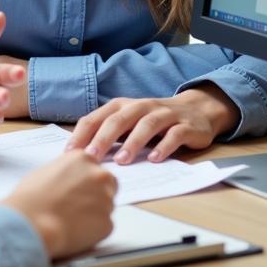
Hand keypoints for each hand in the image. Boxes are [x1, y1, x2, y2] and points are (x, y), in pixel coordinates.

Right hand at [1, 150, 116, 259]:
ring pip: (106, 206)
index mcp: (83, 158)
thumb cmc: (32, 197)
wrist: (31, 221)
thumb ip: (67, 172)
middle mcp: (99, 175)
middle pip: (108, 184)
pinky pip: (104, 226)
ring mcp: (106, 199)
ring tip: (72, 220)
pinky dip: (94, 231)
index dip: (86, 180)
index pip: (95, 167)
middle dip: (98, 193)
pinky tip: (75, 231)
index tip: (78, 189)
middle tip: (80, 206)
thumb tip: (71, 181)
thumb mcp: (48, 171)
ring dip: (95, 213)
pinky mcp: (107, 223)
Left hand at [66, 84, 239, 164]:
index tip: (70, 153)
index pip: (98, 117)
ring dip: (133, 142)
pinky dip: (164, 146)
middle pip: (120, 119)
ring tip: (122, 160)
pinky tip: (155, 159)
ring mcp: (165, 115)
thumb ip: (111, 135)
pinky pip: (174, 135)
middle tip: (92, 157)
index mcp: (125, 106)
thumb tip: (81, 156)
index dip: (83, 134)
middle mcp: (143, 107)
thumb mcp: (130, 123)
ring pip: (147, 124)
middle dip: (104, 137)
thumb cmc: (155, 121)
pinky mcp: (186, 126)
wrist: (197, 110)